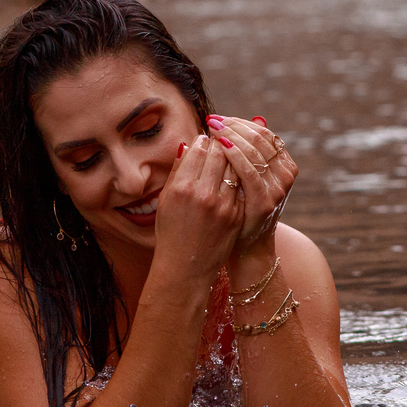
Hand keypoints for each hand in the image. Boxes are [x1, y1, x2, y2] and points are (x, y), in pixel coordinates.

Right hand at [153, 134, 243, 279]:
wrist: (186, 267)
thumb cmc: (170, 231)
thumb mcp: (165, 201)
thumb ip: (177, 172)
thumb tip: (187, 145)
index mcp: (182, 188)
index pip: (198, 150)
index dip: (202, 141)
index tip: (203, 139)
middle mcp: (203, 194)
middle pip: (220, 154)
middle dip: (220, 144)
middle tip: (220, 140)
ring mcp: (223, 205)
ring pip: (235, 168)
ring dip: (233, 157)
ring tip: (229, 155)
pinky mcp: (236, 215)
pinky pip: (241, 186)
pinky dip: (239, 177)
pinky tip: (234, 175)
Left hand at [204, 115, 296, 258]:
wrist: (245, 245)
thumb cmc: (242, 208)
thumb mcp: (249, 177)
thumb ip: (252, 150)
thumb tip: (257, 116)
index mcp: (284, 165)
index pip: (263, 133)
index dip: (240, 123)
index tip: (218, 117)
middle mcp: (286, 174)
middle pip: (259, 138)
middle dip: (233, 126)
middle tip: (212, 119)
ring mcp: (278, 188)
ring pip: (254, 151)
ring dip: (231, 135)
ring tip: (212, 128)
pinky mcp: (265, 201)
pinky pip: (249, 170)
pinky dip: (234, 154)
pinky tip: (219, 145)